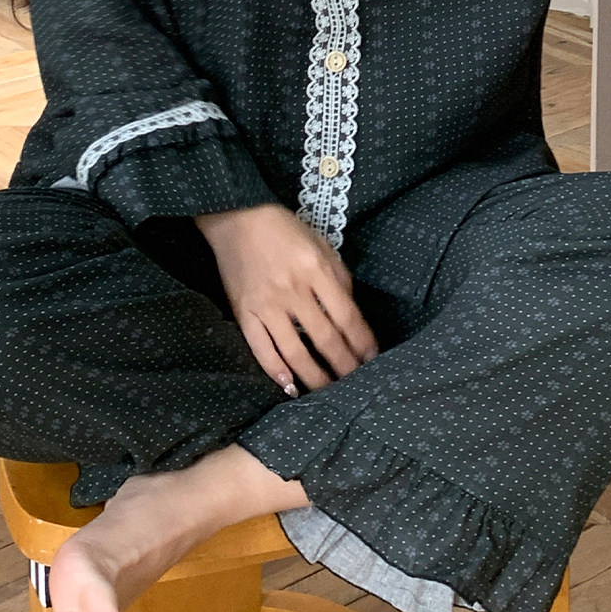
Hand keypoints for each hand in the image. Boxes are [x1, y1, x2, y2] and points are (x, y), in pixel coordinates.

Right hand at [195, 203, 379, 393]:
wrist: (237, 218)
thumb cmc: (284, 229)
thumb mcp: (321, 244)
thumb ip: (338, 278)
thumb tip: (350, 312)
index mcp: (316, 270)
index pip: (347, 316)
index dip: (362, 341)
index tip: (373, 358)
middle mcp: (292, 291)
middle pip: (325, 338)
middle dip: (344, 365)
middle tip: (357, 384)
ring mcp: (266, 305)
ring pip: (294, 352)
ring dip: (314, 376)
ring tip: (329, 392)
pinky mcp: (243, 313)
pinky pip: (260, 349)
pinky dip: (275, 371)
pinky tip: (289, 386)